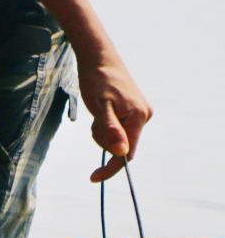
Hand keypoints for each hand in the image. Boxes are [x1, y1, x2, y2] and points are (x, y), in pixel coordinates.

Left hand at [79, 55, 152, 181]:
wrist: (99, 59)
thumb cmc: (97, 81)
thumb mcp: (100, 107)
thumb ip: (110, 130)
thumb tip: (120, 152)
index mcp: (138, 117)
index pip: (126, 153)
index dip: (110, 167)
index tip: (93, 177)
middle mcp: (144, 116)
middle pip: (120, 146)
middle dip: (103, 139)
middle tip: (94, 120)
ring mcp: (139, 113)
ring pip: (117, 137)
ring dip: (102, 130)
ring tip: (98, 110)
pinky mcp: (133, 110)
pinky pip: (117, 128)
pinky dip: (106, 125)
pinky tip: (102, 109)